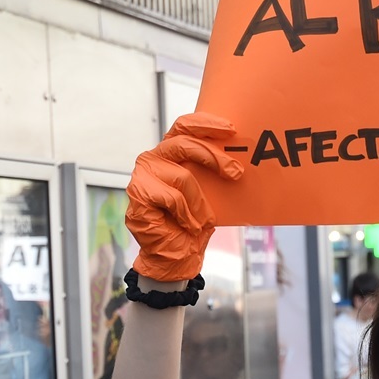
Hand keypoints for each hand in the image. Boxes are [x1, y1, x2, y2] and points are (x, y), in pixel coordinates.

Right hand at [126, 115, 244, 283]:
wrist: (176, 254)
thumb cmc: (194, 221)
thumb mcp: (209, 191)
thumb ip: (214, 171)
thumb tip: (240, 159)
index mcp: (169, 152)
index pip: (184, 127)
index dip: (206, 124)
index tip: (231, 129)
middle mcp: (153, 158)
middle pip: (185, 144)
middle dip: (214, 157)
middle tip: (236, 173)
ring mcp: (143, 175)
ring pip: (183, 176)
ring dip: (200, 202)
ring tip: (202, 219)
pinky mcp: (138, 194)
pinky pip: (172, 198)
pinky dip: (186, 214)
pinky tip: (187, 225)